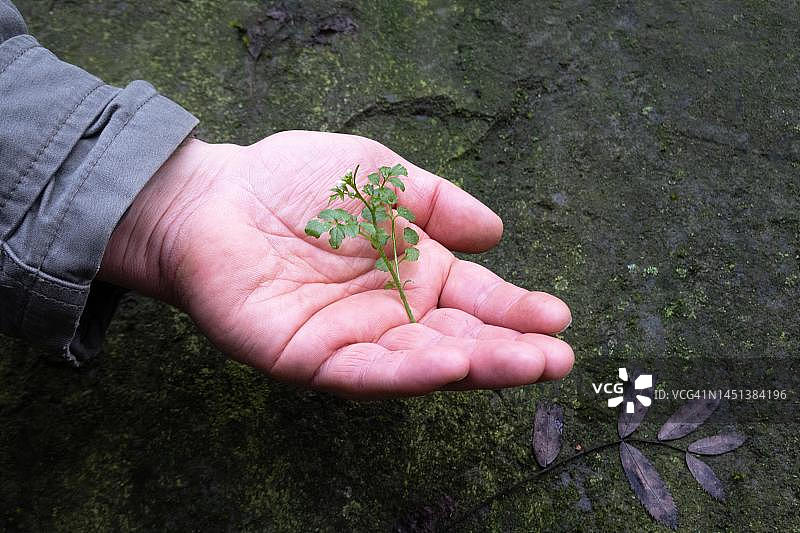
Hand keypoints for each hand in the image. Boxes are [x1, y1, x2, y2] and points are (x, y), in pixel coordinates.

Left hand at [99, 131, 572, 397]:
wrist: (215, 197)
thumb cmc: (294, 181)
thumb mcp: (381, 176)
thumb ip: (437, 202)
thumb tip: (495, 232)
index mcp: (413, 271)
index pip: (477, 299)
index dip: (518, 310)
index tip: (559, 318)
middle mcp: (391, 312)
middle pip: (460, 339)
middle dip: (511, 351)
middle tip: (557, 359)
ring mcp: (352, 338)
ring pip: (421, 362)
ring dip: (474, 366)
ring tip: (525, 364)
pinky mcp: (309, 357)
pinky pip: (363, 370)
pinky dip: (406, 371)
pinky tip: (448, 363)